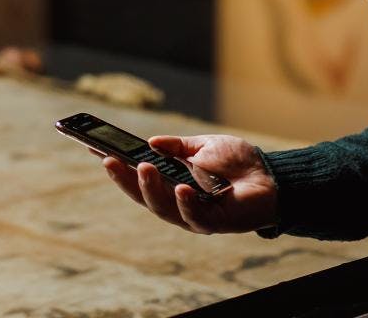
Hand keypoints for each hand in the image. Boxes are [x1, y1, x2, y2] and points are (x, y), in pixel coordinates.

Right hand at [101, 134, 278, 234]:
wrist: (273, 177)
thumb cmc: (239, 162)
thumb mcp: (203, 146)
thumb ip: (177, 146)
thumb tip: (150, 143)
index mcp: (172, 181)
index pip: (138, 175)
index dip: (117, 165)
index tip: (94, 149)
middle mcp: (177, 201)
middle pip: (143, 195)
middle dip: (124, 179)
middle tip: (109, 160)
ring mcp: (192, 215)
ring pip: (162, 208)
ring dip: (150, 189)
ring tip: (143, 168)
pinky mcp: (212, 223)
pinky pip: (193, 216)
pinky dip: (185, 201)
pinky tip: (181, 187)